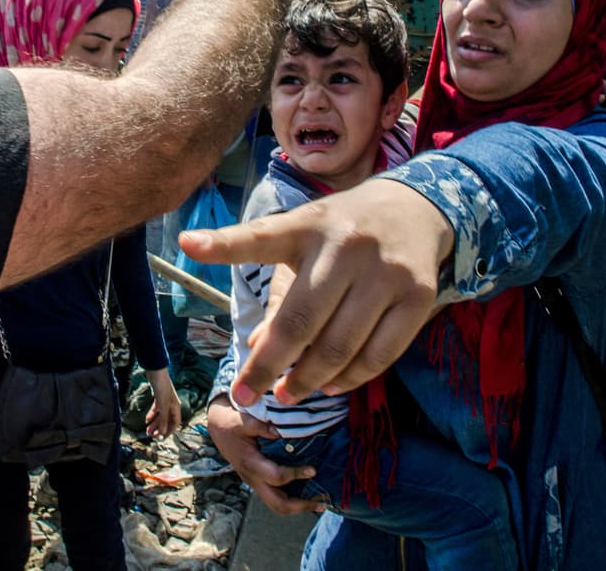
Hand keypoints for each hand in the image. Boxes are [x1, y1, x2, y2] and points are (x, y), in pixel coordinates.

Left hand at [143, 367, 181, 438]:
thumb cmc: (162, 388)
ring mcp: (165, 401)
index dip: (169, 431)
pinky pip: (156, 409)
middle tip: (152, 436)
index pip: (175, 423)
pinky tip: (147, 420)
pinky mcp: (158, 397)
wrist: (156, 373)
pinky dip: (152, 415)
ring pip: (161, 416)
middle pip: (167, 420)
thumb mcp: (162, 406)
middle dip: (160, 428)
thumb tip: (163, 432)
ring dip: (154, 423)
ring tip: (147, 430)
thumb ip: (163, 420)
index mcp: (176, 407)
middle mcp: (171, 405)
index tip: (161, 437)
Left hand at [179, 179, 450, 405]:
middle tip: (246, 395)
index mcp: (306, 226)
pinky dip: (351, 378)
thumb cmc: (342, 232)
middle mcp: (345, 245)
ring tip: (286, 394)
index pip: (261, 236)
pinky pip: (379, 355)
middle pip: (300, 320)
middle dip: (267, 366)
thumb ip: (280, 291)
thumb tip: (260, 350)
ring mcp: (385, 271)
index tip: (187, 243)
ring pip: (340, 347)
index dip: (222, 243)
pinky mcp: (418, 296)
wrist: (416, 209)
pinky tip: (330, 386)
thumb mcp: (304, 241)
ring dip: (308, 381)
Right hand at [206, 395, 321, 514]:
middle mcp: (254, 479)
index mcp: (251, 464)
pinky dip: (293, 498)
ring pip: (278, 505)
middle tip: (321, 503)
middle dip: (300, 507)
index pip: (276, 477)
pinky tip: (308, 493)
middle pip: (278, 504)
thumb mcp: (242, 421)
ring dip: (299, 507)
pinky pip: (277, 496)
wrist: (219, 430)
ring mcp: (257, 483)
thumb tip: (279, 431)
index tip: (313, 470)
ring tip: (319, 503)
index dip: (296, 475)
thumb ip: (259, 426)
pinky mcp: (260, 482)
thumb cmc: (232, 424)